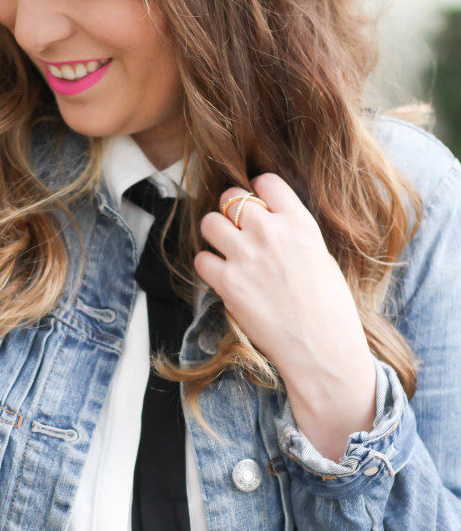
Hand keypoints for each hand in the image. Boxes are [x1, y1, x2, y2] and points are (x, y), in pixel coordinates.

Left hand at [193, 172, 376, 459]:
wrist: (322, 349)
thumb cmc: (329, 309)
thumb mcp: (320, 257)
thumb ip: (293, 234)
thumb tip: (271, 224)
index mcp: (299, 223)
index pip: (266, 182)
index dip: (257, 193)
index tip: (256, 206)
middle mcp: (270, 232)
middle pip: (230, 198)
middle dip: (230, 212)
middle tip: (237, 232)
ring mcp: (246, 256)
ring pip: (209, 222)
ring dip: (214, 235)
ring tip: (226, 252)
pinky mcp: (228, 283)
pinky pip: (201, 259)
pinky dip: (208, 267)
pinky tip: (222, 278)